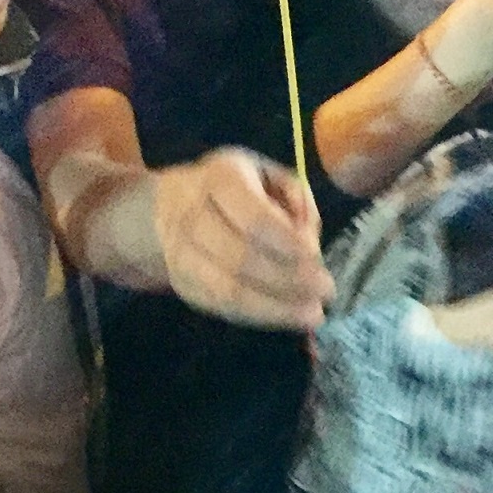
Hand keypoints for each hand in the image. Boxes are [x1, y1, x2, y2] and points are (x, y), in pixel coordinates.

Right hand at [148, 148, 333, 329]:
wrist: (166, 205)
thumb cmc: (232, 188)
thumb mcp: (269, 175)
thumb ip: (297, 200)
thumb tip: (309, 245)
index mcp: (219, 179)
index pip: (255, 220)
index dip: (289, 246)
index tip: (320, 263)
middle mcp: (192, 216)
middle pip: (241, 259)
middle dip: (288, 280)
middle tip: (325, 293)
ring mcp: (180, 254)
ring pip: (227, 290)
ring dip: (273, 308)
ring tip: (310, 315)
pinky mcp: (181, 283)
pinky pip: (220, 307)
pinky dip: (256, 316)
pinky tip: (284, 317)